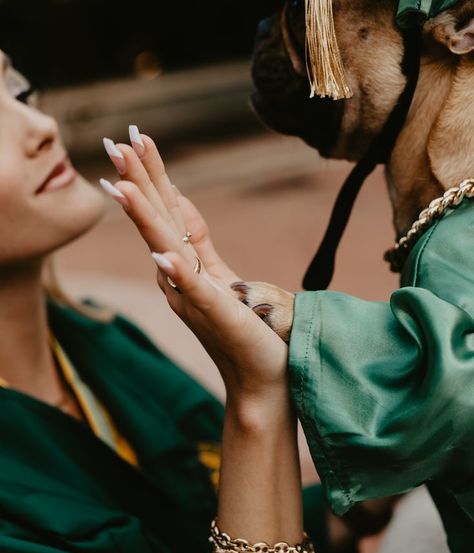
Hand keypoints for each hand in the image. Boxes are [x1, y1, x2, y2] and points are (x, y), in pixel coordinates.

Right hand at [101, 130, 287, 398]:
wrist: (260, 379)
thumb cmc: (243, 329)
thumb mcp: (218, 276)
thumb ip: (196, 244)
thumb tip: (183, 204)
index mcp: (183, 267)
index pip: (166, 213)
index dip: (153, 176)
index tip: (137, 139)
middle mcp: (179, 281)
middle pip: (158, 222)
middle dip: (139, 181)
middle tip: (117, 142)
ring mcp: (195, 299)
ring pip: (165, 249)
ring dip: (144, 218)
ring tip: (121, 186)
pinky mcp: (217, 316)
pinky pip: (194, 291)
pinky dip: (177, 272)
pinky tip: (162, 254)